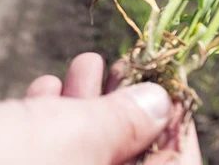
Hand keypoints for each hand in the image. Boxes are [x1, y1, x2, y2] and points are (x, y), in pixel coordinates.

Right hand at [0, 53, 199, 164]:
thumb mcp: (68, 140)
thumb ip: (122, 122)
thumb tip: (161, 102)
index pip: (172, 164)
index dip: (173, 122)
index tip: (166, 82)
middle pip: (127, 157)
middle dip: (124, 105)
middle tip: (121, 63)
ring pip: (86, 154)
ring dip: (87, 106)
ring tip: (83, 64)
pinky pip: (50, 158)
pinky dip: (50, 124)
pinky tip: (44, 90)